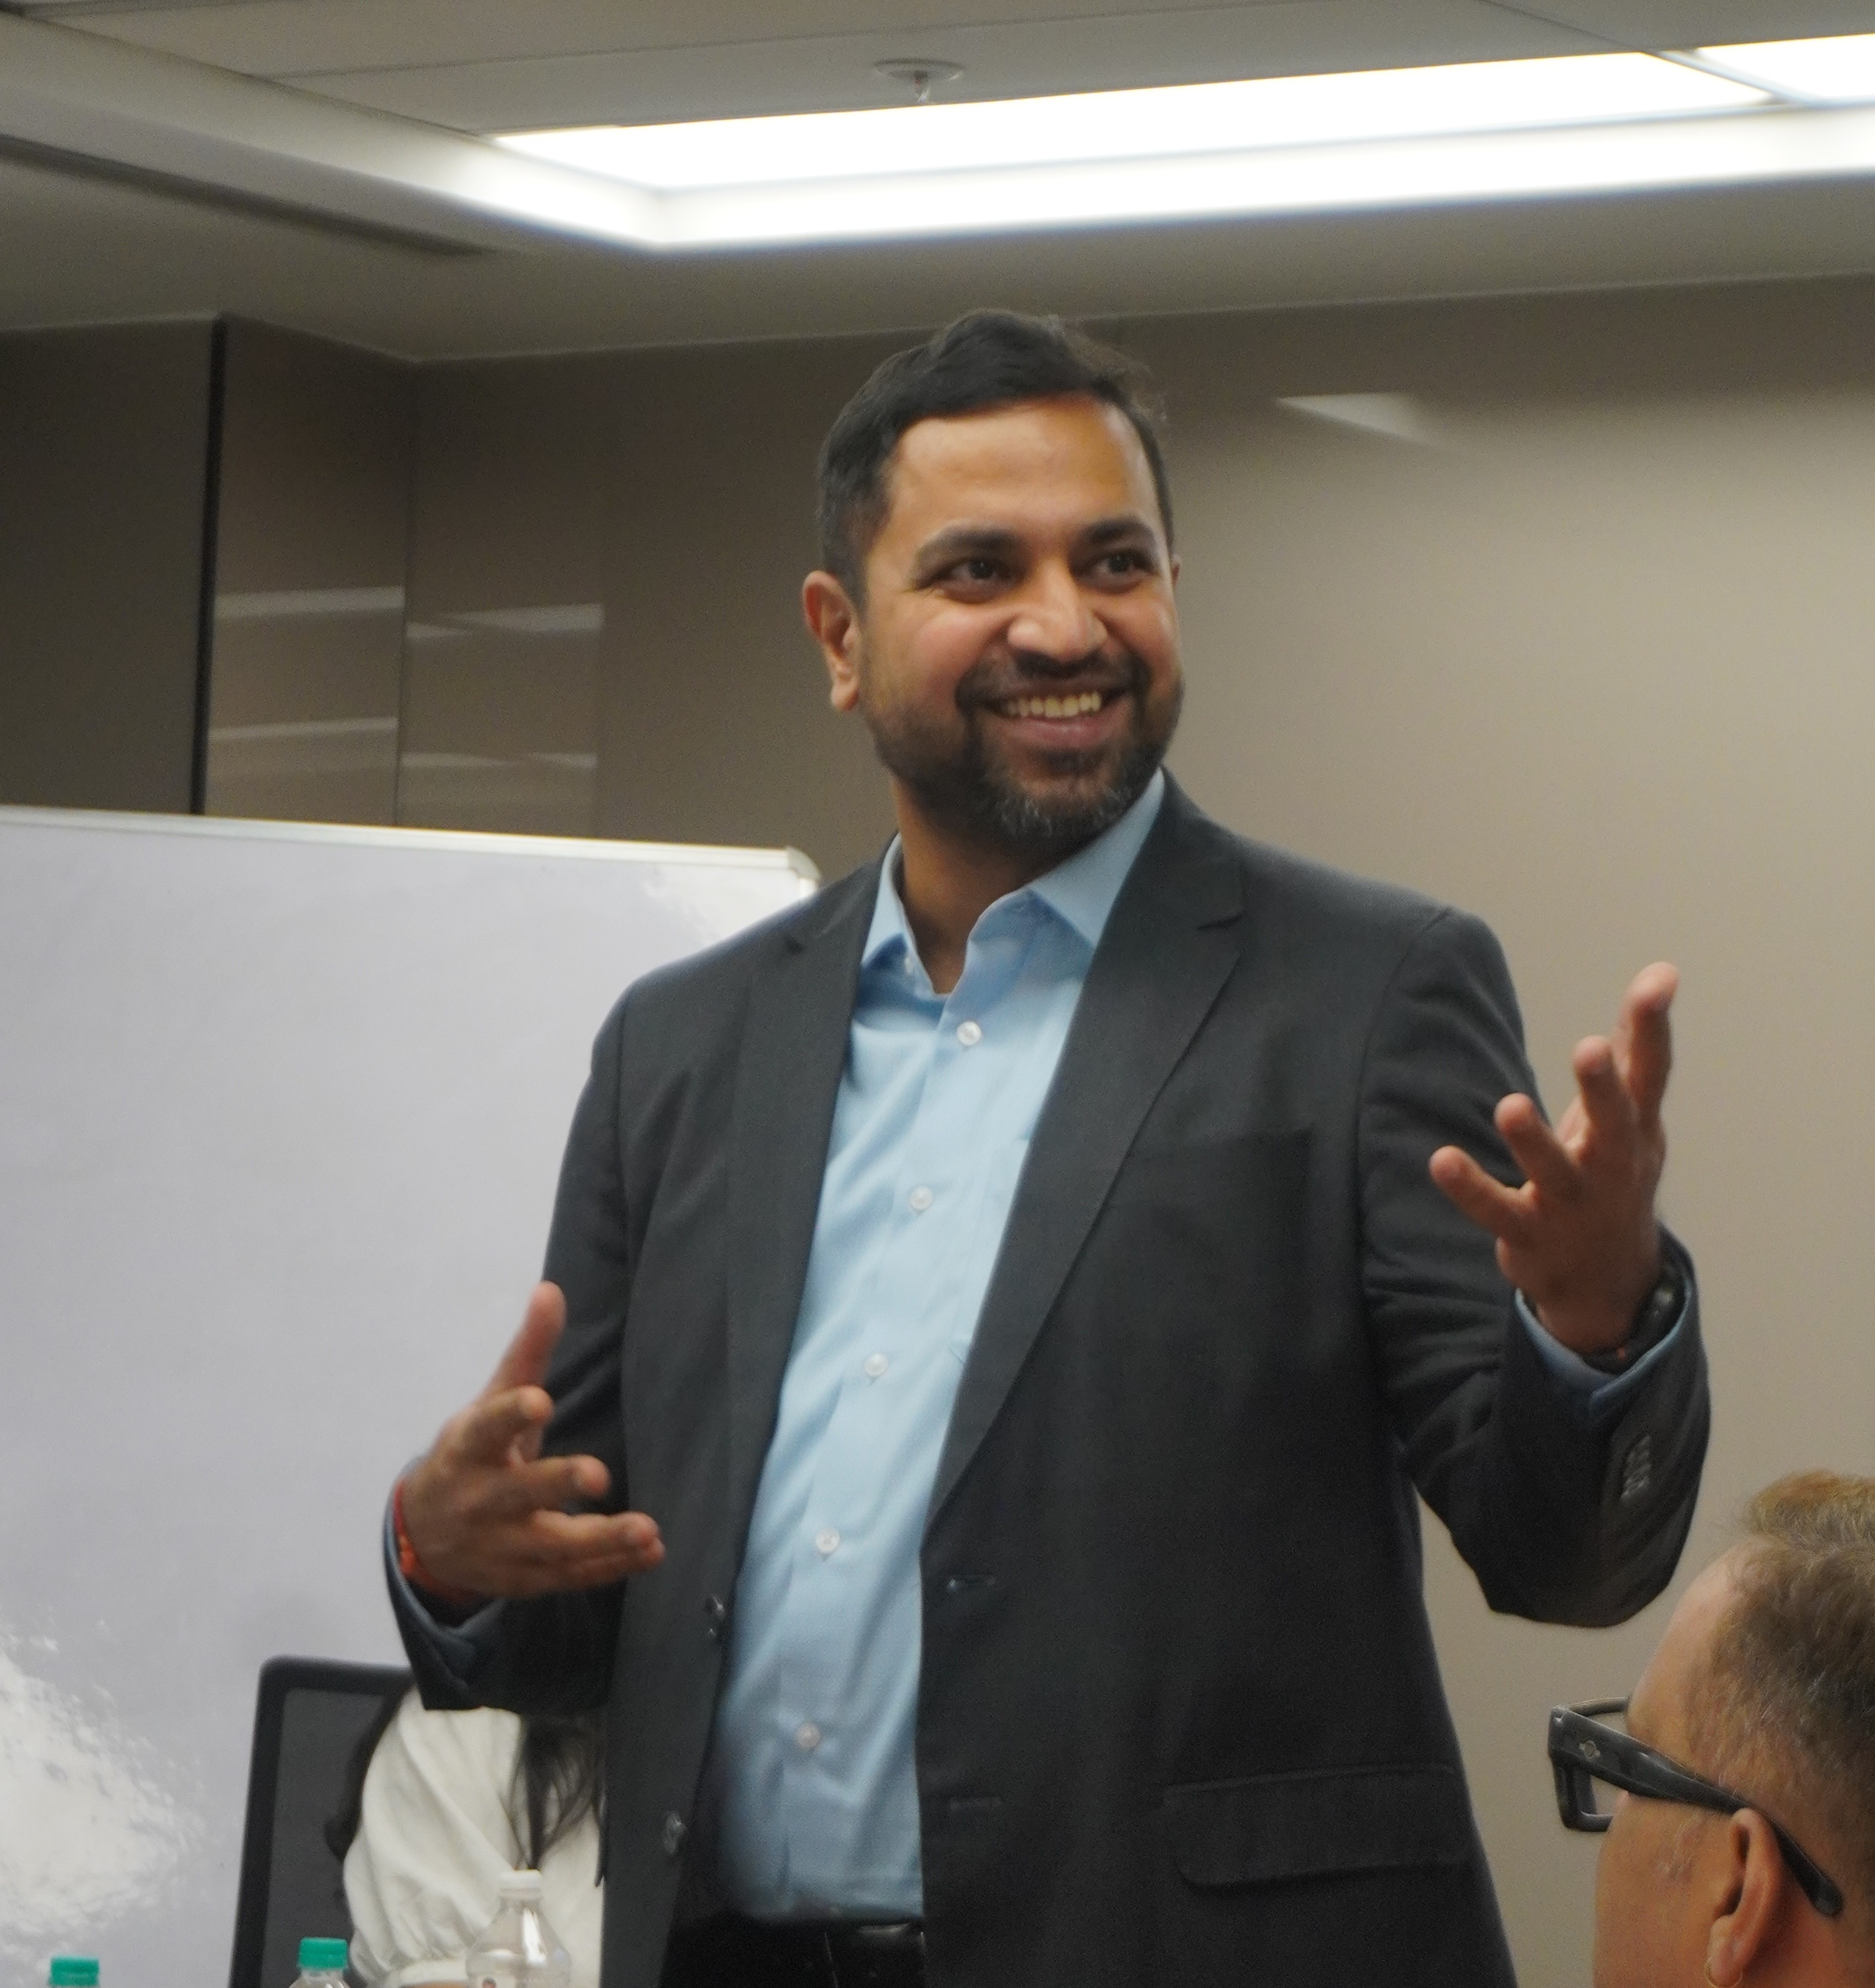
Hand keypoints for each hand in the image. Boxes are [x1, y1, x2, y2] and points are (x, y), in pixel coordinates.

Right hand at [399, 1281, 663, 1600]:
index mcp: (468, 1448)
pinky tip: (651, 1553)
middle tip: (598, 1474)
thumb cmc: (471, 1454)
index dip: (510, 1415)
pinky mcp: (522, 1578)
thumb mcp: (490, 1401)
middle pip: (518, 1494)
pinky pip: (569, 1576)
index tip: (538, 1401)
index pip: (486, 1428)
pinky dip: (610, 1568)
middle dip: (556, 1483)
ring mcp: (499, 1546)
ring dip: (601, 1540)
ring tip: (648, 1530)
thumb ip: (527, 1352)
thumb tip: (552, 1289)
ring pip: (551, 1546)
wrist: (425, 1535)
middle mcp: (479, 1500)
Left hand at [1429, 963, 1676, 1356]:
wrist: (1607, 1280)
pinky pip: (1496, 1210)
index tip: (1657, 982)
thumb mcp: (1631, 1115)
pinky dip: (1470, 1188)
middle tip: (1590, 1048)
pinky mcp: (1528, 1234)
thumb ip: (1634, 1046)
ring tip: (1511, 1106)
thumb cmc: (1613, 1173)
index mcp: (1636, 1130)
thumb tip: (1662, 970)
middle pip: (1614, 1125)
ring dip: (1534, 1141)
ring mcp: (1570, 1204)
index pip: (1650, 1074)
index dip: (1652, 1028)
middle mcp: (1610, 1166)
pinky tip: (1442, 1159)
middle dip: (1603, 1089)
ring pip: (1554, 1171)